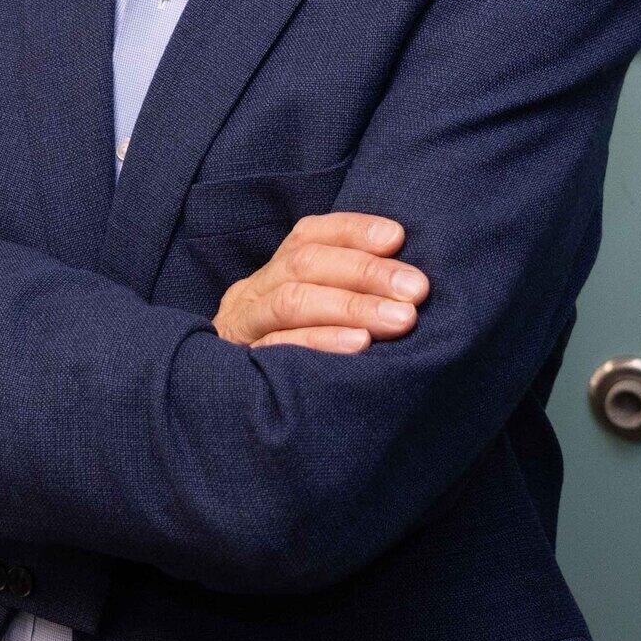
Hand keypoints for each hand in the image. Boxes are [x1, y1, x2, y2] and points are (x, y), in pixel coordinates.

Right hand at [213, 213, 427, 352]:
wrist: (224, 408)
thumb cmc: (293, 352)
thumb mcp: (312, 312)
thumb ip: (345, 290)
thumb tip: (408, 281)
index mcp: (273, 272)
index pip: (309, 236)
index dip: (353, 231)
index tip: (397, 238)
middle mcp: (253, 292)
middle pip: (305, 264)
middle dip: (366, 272)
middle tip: (416, 289)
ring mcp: (244, 327)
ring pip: (292, 302)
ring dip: (352, 306)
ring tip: (401, 318)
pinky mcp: (240, 366)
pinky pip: (280, 347)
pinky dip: (322, 341)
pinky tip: (360, 344)